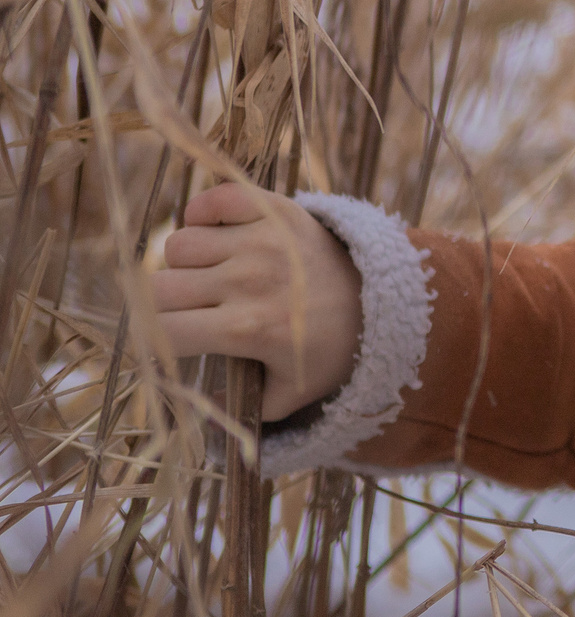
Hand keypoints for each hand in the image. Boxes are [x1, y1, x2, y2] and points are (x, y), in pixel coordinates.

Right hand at [150, 185, 362, 419]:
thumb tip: (194, 416)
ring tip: (210, 276)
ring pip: (179, 244)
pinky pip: (216, 199)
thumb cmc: (329, 350)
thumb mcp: (288, 395)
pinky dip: (205, 213)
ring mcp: (261, 240)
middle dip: (164, 305)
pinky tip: (218, 235)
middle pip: (160, 287)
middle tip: (189, 311)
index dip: (152, 341)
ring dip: (185, 262)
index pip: (161, 331)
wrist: (381, 299)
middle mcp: (247, 280)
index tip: (165, 341)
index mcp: (245, 329)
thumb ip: (237, 412)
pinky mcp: (276, 210)